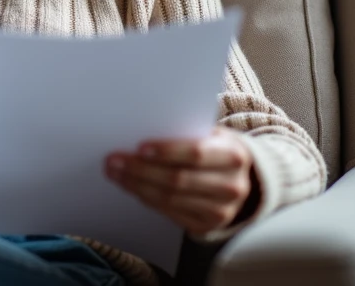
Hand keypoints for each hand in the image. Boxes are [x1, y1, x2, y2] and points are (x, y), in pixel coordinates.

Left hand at [106, 126, 256, 235]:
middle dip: (141, 170)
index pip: (196, 153)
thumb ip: (184, 132)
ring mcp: (221, 210)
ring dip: (137, 186)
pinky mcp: (207, 226)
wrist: (239, 180)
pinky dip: (147, 199)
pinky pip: (170, 213)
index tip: (139, 147)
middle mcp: (231, 186)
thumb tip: (141, 128)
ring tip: (116, 173)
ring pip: (170, 198)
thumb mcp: (210, 135)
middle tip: (115, 161)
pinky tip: (131, 187)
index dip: (167, 151)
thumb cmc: (214, 149)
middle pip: (178, 179)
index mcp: (233, 155)